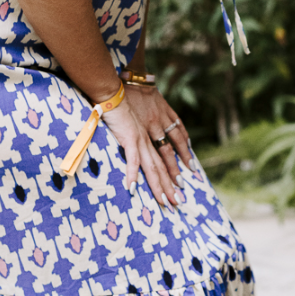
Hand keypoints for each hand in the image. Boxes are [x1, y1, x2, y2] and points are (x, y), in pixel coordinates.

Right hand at [102, 89, 193, 208]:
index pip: (166, 160)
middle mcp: (150, 140)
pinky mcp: (129, 138)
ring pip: (153, 167)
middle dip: (170, 186)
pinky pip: (132, 160)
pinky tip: (133, 189)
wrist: (114, 92)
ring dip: (159, 186)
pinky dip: (133, 175)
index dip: (173, 175)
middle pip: (163, 167)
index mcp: (152, 137)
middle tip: (179, 203)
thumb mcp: (136, 121)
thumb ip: (139, 135)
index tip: (180, 189)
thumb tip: (140, 145)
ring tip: (165, 201)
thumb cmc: (123, 106)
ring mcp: (141, 140)